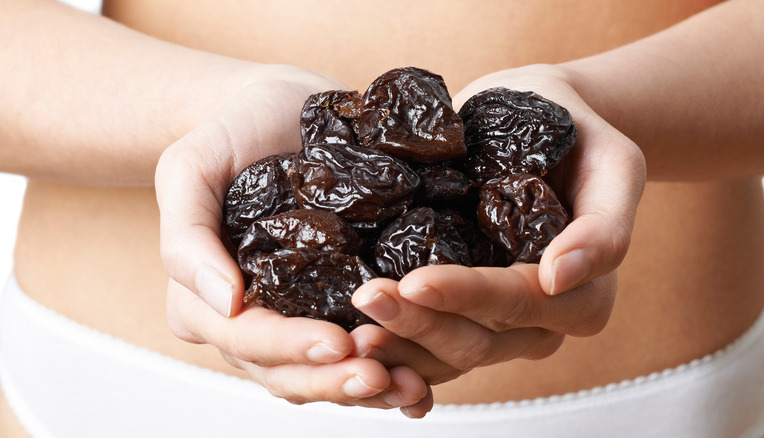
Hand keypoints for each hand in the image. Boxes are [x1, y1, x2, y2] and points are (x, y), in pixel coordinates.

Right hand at [155, 65, 429, 414]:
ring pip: (327, 372)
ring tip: (411, 386)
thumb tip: (225, 302)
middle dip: (335, 381)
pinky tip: (421, 375)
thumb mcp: (189, 168)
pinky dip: (390, 365)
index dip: (289, 347)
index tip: (338, 341)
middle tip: (382, 376)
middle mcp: (257, 316)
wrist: (283, 106)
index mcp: (209, 299)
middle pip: (290, 372)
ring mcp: (302, 313)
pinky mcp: (344, 299)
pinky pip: (361, 346)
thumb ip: (186, 237)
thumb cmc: (232, 134)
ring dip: (368, 388)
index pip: (246, 339)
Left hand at [351, 64, 645, 390]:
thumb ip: (606, 228)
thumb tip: (560, 277)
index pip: (516, 303)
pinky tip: (354, 332)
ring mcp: (495, 321)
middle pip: (475, 341)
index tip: (414, 282)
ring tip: (349, 327)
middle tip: (365, 301)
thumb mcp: (617, 166)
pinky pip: (427, 339)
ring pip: (444, 353)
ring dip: (397, 344)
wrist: (543, 121)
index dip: (466, 297)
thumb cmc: (579, 136)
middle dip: (418, 325)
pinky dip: (393, 341)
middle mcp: (537, 320)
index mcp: (582, 297)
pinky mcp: (459, 306)